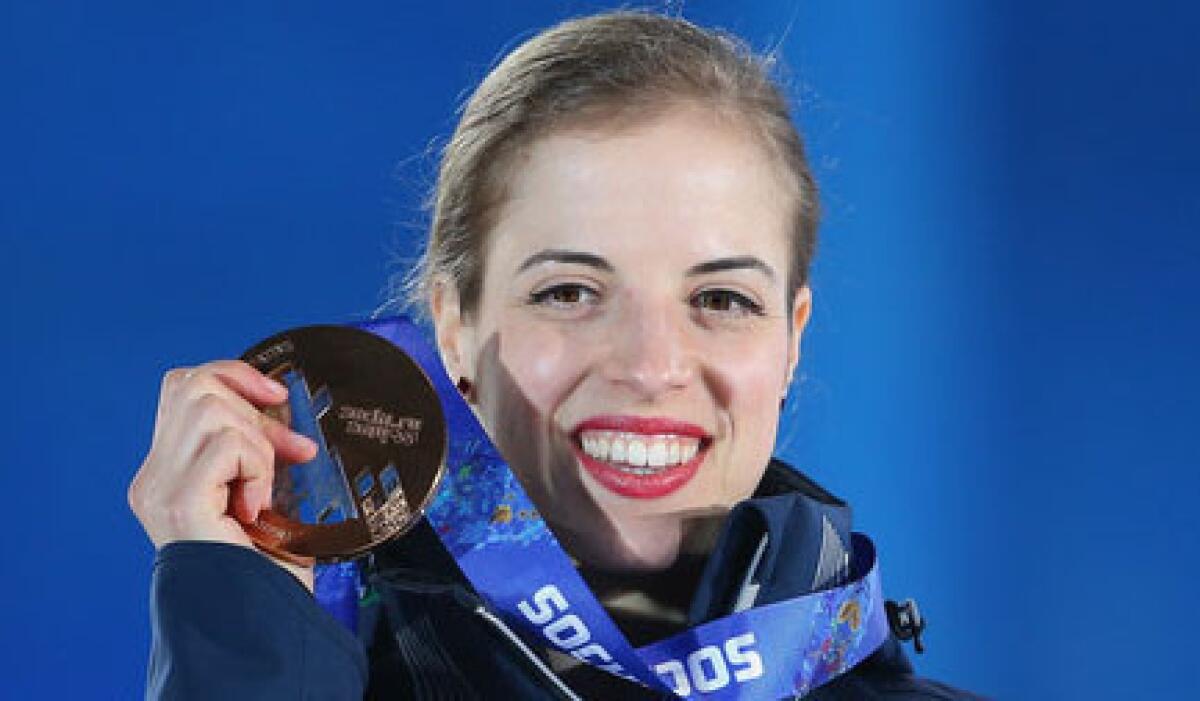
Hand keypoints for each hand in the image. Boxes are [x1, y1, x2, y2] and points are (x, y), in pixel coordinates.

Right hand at [128, 360, 318, 587]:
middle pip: (196, 386)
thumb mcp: (263, 488)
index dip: (231, 375)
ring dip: (258, 443)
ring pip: (212, 408)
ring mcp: (160, 489)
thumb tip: (280, 402)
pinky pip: (228, 444)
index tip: (276, 394)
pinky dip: (258, 466)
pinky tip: (257, 506)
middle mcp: (153, 478)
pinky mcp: (180, 500)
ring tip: (264, 492)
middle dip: (255, 408)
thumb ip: (255, 447)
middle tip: (292, 451)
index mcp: (166, 473)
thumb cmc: (268, 566)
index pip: (182, 387)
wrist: (261, 623)